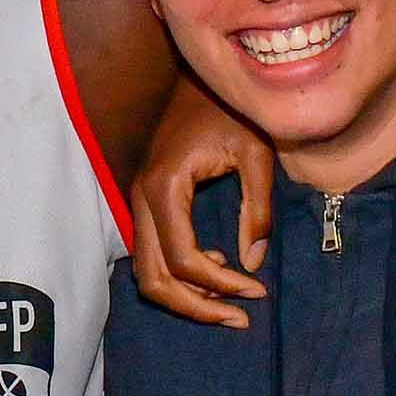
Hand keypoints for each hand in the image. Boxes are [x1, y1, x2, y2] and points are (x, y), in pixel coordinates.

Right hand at [126, 78, 275, 328]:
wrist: (201, 77)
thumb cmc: (230, 109)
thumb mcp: (256, 155)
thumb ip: (256, 210)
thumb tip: (252, 262)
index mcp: (165, 187)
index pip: (184, 259)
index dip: (220, 286)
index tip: (257, 291)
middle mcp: (141, 198)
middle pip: (153, 277)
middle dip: (195, 307)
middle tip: (240, 318)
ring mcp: (138, 200)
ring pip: (146, 271)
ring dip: (185, 295)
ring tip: (230, 303)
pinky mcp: (146, 201)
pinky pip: (151, 253)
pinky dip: (178, 274)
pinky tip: (216, 269)